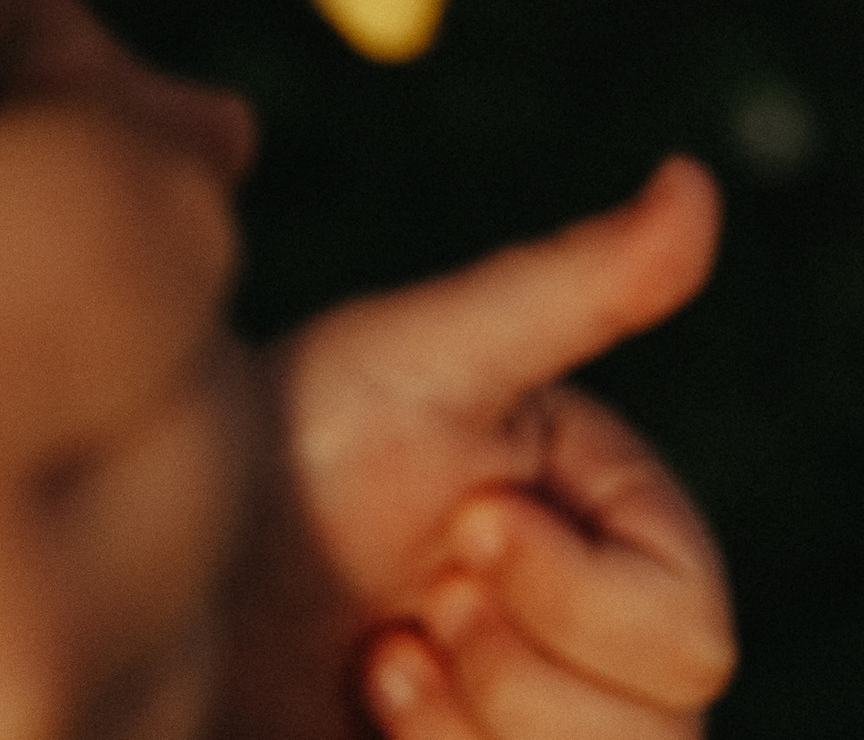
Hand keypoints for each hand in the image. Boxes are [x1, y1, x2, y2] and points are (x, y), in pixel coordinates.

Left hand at [218, 159, 733, 739]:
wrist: (166, 553)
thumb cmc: (296, 433)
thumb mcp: (432, 355)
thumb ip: (574, 283)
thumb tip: (698, 179)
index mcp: (618, 541)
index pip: (691, 636)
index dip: (569, 590)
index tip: (466, 520)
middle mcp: (603, 651)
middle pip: (661, 738)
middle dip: (510, 665)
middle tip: (418, 597)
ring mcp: (541, 729)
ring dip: (465, 726)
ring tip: (382, 654)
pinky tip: (363, 706)